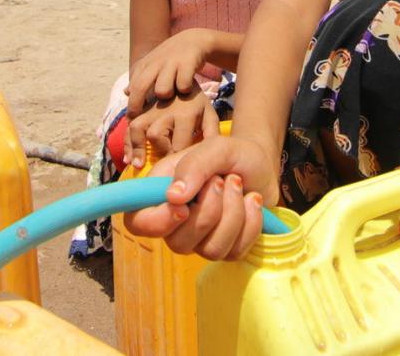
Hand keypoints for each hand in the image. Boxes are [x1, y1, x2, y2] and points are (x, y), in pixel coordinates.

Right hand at [122, 135, 278, 260]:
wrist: (261, 163)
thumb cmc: (231, 154)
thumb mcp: (214, 148)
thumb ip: (193, 166)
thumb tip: (173, 196)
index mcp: (161, 194)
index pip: (138, 222)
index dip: (157, 221)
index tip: (184, 206)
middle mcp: (176, 222)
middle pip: (177, 243)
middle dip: (208, 210)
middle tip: (222, 180)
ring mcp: (201, 239)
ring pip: (210, 250)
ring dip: (232, 213)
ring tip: (238, 185)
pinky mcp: (226, 248)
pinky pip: (234, 251)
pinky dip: (250, 222)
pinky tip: (251, 200)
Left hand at [126, 30, 211, 115]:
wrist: (194, 40)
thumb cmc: (170, 59)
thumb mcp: (153, 65)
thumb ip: (139, 79)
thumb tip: (125, 92)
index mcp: (145, 65)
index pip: (132, 88)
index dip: (131, 105)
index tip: (132, 119)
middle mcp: (155, 63)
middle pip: (140, 87)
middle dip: (139, 105)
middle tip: (144, 120)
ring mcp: (171, 63)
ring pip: (162, 90)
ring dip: (166, 96)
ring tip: (173, 96)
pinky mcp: (188, 63)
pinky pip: (183, 86)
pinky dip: (185, 90)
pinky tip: (188, 89)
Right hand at [126, 89, 219, 169]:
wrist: (179, 75)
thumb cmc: (197, 103)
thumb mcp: (209, 114)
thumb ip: (211, 133)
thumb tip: (211, 156)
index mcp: (186, 114)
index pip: (178, 144)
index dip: (177, 160)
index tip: (179, 169)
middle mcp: (165, 110)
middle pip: (155, 134)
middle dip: (157, 152)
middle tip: (161, 166)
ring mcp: (150, 108)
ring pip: (137, 128)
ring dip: (136, 148)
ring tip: (137, 165)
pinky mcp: (140, 110)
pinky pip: (128, 126)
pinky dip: (128, 143)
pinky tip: (129, 159)